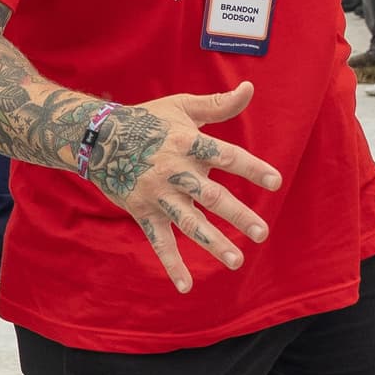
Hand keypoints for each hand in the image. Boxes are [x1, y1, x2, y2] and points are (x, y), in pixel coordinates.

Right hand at [89, 83, 280, 291]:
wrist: (98, 138)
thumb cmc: (148, 120)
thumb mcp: (181, 107)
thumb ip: (218, 104)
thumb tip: (250, 88)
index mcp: (187, 143)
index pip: (226, 156)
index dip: (251, 169)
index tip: (275, 182)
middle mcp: (174, 171)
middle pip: (210, 196)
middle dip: (237, 214)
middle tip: (261, 233)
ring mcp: (158, 195)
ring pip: (188, 222)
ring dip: (212, 242)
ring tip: (236, 260)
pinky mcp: (143, 212)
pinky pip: (158, 241)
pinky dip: (171, 264)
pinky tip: (185, 286)